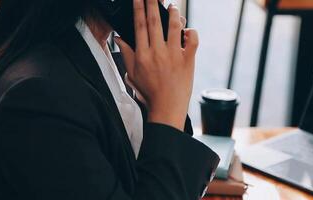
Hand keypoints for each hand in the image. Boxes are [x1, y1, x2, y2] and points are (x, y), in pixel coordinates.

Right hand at [115, 0, 198, 130]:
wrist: (167, 107)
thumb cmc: (149, 92)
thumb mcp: (132, 74)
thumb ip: (126, 54)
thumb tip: (119, 39)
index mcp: (143, 55)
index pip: (139, 26)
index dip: (139, 9)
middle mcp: (158, 52)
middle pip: (154, 22)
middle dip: (153, 3)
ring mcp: (174, 55)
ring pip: (174, 27)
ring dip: (174, 13)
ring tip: (172, 6)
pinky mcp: (188, 60)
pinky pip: (193, 40)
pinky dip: (192, 32)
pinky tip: (187, 30)